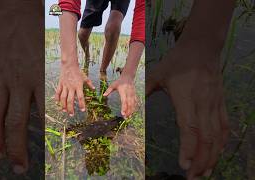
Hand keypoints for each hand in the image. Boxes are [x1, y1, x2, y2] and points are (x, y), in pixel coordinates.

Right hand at [0, 3, 42, 173]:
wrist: (15, 12)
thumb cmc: (33, 36)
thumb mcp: (43, 62)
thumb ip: (39, 86)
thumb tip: (36, 110)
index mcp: (37, 81)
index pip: (37, 117)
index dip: (36, 139)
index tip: (36, 154)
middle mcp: (18, 83)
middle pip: (16, 123)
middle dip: (16, 148)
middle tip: (17, 167)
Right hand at [55, 63, 94, 115]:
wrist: (69, 64)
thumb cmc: (78, 71)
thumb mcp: (85, 77)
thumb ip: (89, 84)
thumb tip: (94, 89)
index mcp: (78, 86)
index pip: (80, 97)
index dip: (82, 104)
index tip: (83, 110)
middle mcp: (71, 87)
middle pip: (70, 100)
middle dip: (71, 108)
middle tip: (72, 115)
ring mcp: (65, 86)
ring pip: (63, 98)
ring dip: (63, 105)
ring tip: (64, 111)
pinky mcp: (60, 84)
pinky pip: (58, 92)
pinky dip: (57, 98)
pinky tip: (57, 102)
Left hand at [103, 75, 137, 117]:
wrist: (128, 77)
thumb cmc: (119, 82)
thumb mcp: (113, 85)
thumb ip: (108, 90)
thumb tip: (103, 95)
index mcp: (123, 91)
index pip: (124, 101)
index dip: (124, 107)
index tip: (122, 113)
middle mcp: (129, 93)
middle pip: (129, 104)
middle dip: (128, 111)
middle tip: (125, 118)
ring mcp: (132, 94)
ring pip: (133, 104)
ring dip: (131, 111)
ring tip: (128, 117)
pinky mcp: (135, 95)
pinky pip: (135, 103)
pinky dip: (134, 108)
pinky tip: (132, 113)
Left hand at [146, 43, 228, 178]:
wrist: (201, 47)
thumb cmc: (177, 61)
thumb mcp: (157, 74)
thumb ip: (145, 92)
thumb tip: (131, 106)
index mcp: (185, 99)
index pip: (189, 129)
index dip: (188, 149)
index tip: (184, 165)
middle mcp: (202, 104)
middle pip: (205, 138)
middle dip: (200, 160)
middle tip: (193, 177)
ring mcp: (214, 104)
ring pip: (217, 135)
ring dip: (213, 155)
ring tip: (205, 172)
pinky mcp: (220, 102)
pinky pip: (224, 126)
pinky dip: (221, 142)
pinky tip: (217, 152)